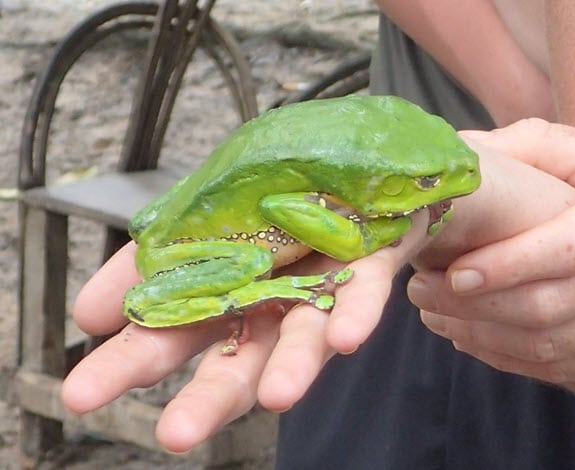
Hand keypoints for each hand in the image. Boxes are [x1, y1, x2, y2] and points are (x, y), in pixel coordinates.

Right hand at [62, 211, 430, 452]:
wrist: (331, 160)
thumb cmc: (259, 193)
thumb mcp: (189, 216)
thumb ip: (148, 261)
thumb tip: (88, 316)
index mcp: (217, 296)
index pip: (168, 337)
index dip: (127, 364)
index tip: (79, 396)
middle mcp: (265, 308)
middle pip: (236, 362)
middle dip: (206, 398)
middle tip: (174, 433)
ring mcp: (317, 293)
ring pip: (302, 340)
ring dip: (290, 369)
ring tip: (274, 395)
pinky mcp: (365, 270)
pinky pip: (361, 296)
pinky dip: (352, 315)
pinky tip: (344, 337)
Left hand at [408, 119, 574, 408]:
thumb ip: (524, 148)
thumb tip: (455, 152)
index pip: (569, 248)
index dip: (508, 267)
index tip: (453, 273)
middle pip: (551, 305)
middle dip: (474, 306)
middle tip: (420, 290)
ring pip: (551, 344)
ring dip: (480, 335)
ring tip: (431, 313)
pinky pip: (563, 366)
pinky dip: (506, 357)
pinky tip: (466, 336)